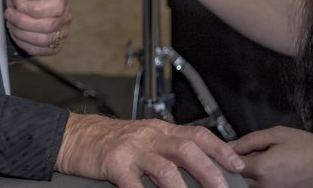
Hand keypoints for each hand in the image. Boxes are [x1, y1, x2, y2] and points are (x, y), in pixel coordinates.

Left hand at [4, 0, 72, 55]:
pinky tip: (15, 33)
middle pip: (48, 25)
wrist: (25, 7)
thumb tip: (21, 5)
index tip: (18, 6)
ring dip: (21, 33)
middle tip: (9, 15)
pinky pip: (38, 50)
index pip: (56, 6)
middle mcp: (66, 16)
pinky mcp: (54, 47)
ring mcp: (63, 33)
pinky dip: (22, 43)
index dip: (34, 8)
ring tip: (11, 24)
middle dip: (23, 22)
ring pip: (43, 40)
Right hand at [57, 113, 244, 187]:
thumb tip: (200, 165)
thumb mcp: (144, 138)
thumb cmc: (111, 140)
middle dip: (208, 169)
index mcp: (160, 130)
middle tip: (222, 186)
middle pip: (186, 148)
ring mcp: (132, 149)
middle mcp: (149, 136)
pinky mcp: (114, 164)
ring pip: (164, 167)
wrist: (75, 136)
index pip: (197, 134)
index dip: (220, 148)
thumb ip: (168, 147)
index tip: (237, 164)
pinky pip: (133, 184)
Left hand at [231, 127, 312, 187]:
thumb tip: (231, 145)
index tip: (231, 146)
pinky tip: (268, 166)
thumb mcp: (275, 134)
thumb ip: (250, 140)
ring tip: (260, 157)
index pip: (232, 164)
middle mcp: (263, 185)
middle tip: (246, 150)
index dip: (228, 154)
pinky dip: (258, 177)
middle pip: (238, 177)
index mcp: (260, 168)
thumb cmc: (303, 146)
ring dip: (248, 172)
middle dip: (237, 164)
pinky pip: (260, 186)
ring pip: (248, 184)